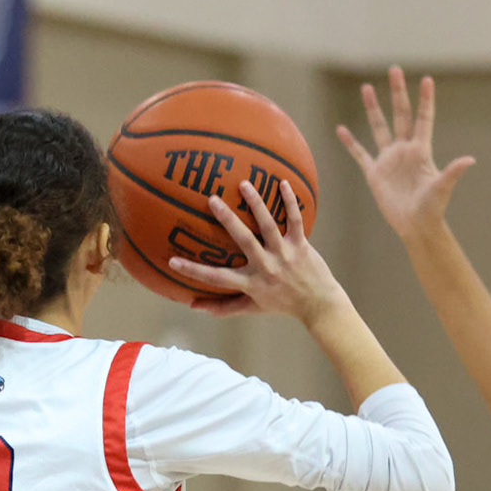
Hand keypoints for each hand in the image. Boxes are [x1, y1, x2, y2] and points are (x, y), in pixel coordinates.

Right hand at [168, 180, 349, 325]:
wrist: (318, 304)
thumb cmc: (281, 305)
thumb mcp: (251, 307)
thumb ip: (223, 306)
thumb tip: (194, 306)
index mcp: (251, 283)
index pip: (217, 277)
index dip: (194, 271)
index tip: (172, 261)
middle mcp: (266, 267)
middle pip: (244, 241)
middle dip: (227, 220)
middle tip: (211, 199)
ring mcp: (284, 254)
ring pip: (269, 225)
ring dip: (257, 203)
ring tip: (244, 184)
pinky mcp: (301, 245)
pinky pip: (295, 220)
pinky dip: (290, 202)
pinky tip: (283, 182)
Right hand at [336, 66, 475, 239]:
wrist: (415, 225)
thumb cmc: (432, 208)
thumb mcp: (442, 188)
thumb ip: (453, 172)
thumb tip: (470, 160)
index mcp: (421, 150)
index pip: (423, 118)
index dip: (425, 100)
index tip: (426, 79)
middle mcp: (404, 150)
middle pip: (400, 114)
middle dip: (397, 92)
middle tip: (394, 70)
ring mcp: (388, 160)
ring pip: (379, 127)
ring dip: (372, 108)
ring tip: (366, 87)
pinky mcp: (375, 173)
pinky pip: (360, 154)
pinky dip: (350, 142)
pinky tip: (341, 129)